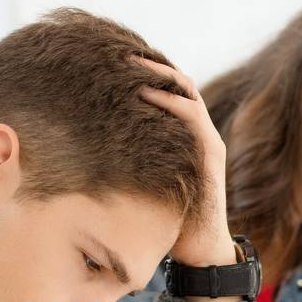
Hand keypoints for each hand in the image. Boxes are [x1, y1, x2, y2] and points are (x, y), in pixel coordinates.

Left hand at [135, 57, 236, 267]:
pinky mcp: (211, 154)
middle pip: (178, 83)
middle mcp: (201, 132)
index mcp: (186, 136)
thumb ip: (132, 160)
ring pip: (187, 91)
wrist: (199, 250)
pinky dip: (169, 100)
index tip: (116, 60)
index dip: (146, 72)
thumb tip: (90, 149)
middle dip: (150, 64)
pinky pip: (192, 116)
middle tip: (117, 51)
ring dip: (158, 74)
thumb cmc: (168, 220)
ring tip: (129, 63)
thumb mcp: (145, 181)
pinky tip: (144, 93)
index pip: (169, 91)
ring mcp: (208, 141)